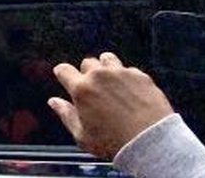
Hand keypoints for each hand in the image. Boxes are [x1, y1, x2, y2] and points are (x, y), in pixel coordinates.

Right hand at [48, 52, 173, 158]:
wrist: (150, 143)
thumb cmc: (114, 142)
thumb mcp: (82, 136)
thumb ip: (66, 114)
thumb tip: (54, 101)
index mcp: (81, 89)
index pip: (63, 70)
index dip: (63, 74)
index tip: (66, 79)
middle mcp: (99, 76)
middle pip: (87, 62)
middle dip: (87, 73)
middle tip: (94, 89)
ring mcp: (121, 73)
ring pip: (108, 60)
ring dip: (107, 68)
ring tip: (112, 84)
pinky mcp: (141, 76)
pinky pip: (129, 70)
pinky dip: (127, 78)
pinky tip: (131, 93)